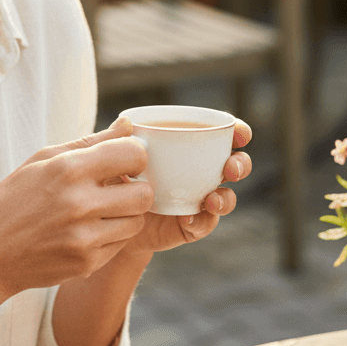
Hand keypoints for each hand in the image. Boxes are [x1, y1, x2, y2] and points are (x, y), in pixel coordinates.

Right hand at [0, 125, 155, 301]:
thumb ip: (89, 142)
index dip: (134, 156)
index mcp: (68, 169)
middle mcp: (80, 203)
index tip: (124, 161)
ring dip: (126, 214)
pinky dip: (111, 236)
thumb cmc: (14, 199)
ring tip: (102, 210)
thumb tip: (127, 125)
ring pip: (137, 222)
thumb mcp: (43, 160)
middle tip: (118, 188)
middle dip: (137, 188)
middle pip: (145, 193)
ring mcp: (85, 237)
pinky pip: (121, 245)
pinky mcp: (88, 263)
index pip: (133, 154)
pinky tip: (88, 230)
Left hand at [116, 116, 252, 255]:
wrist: (106, 217)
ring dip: (226, 198)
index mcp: (187, 146)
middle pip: (235, 165)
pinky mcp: (191, 224)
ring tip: (211, 200)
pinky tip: (188, 217)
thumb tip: (125, 121)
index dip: (238, 132)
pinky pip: (205, 223)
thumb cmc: (112, 176)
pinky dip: (201, 221)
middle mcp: (199, 171)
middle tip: (230, 169)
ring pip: (227, 197)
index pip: (220, 135)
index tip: (240, 132)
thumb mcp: (111, 156)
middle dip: (240, 164)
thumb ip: (115, 139)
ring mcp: (198, 199)